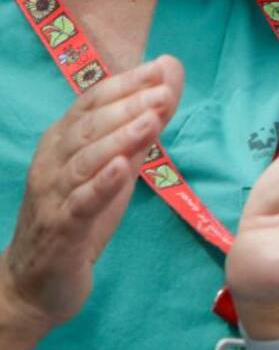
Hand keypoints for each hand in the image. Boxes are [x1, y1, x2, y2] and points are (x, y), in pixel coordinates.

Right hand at [1, 56, 183, 331]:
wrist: (38, 282)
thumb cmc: (80, 215)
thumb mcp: (115, 167)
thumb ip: (140, 130)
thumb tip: (169, 86)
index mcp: (64, 140)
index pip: (93, 101)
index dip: (128, 82)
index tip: (164, 67)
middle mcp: (53, 161)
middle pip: (90, 125)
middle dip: (129, 104)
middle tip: (165, 90)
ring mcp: (53, 194)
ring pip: (85, 159)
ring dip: (120, 137)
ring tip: (152, 119)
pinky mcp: (60, 229)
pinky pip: (79, 202)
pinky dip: (101, 184)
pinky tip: (122, 168)